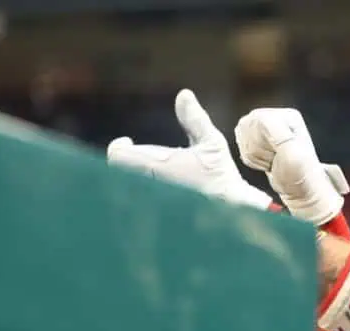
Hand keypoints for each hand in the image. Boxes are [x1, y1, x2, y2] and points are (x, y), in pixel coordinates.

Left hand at [107, 89, 271, 208]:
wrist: (232, 213)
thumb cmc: (221, 177)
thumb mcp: (212, 144)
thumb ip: (195, 120)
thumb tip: (184, 94)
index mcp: (154, 166)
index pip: (117, 155)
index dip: (120, 147)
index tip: (128, 142)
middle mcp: (147, 186)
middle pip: (118, 172)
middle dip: (127, 162)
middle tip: (139, 156)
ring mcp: (150, 203)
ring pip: (126, 189)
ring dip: (133, 179)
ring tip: (150, 173)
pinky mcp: (157, 217)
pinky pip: (138, 204)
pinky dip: (142, 194)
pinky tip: (159, 193)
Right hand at [234, 108, 348, 225]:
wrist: (300, 192)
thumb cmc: (300, 176)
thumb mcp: (293, 154)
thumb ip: (277, 133)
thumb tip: (260, 119)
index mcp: (288, 116)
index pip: (257, 121)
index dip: (262, 143)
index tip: (277, 155)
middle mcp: (276, 117)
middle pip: (246, 128)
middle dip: (258, 151)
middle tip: (275, 160)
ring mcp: (265, 127)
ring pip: (241, 138)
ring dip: (255, 157)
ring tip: (273, 162)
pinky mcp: (256, 137)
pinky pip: (240, 145)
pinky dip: (251, 159)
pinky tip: (266, 162)